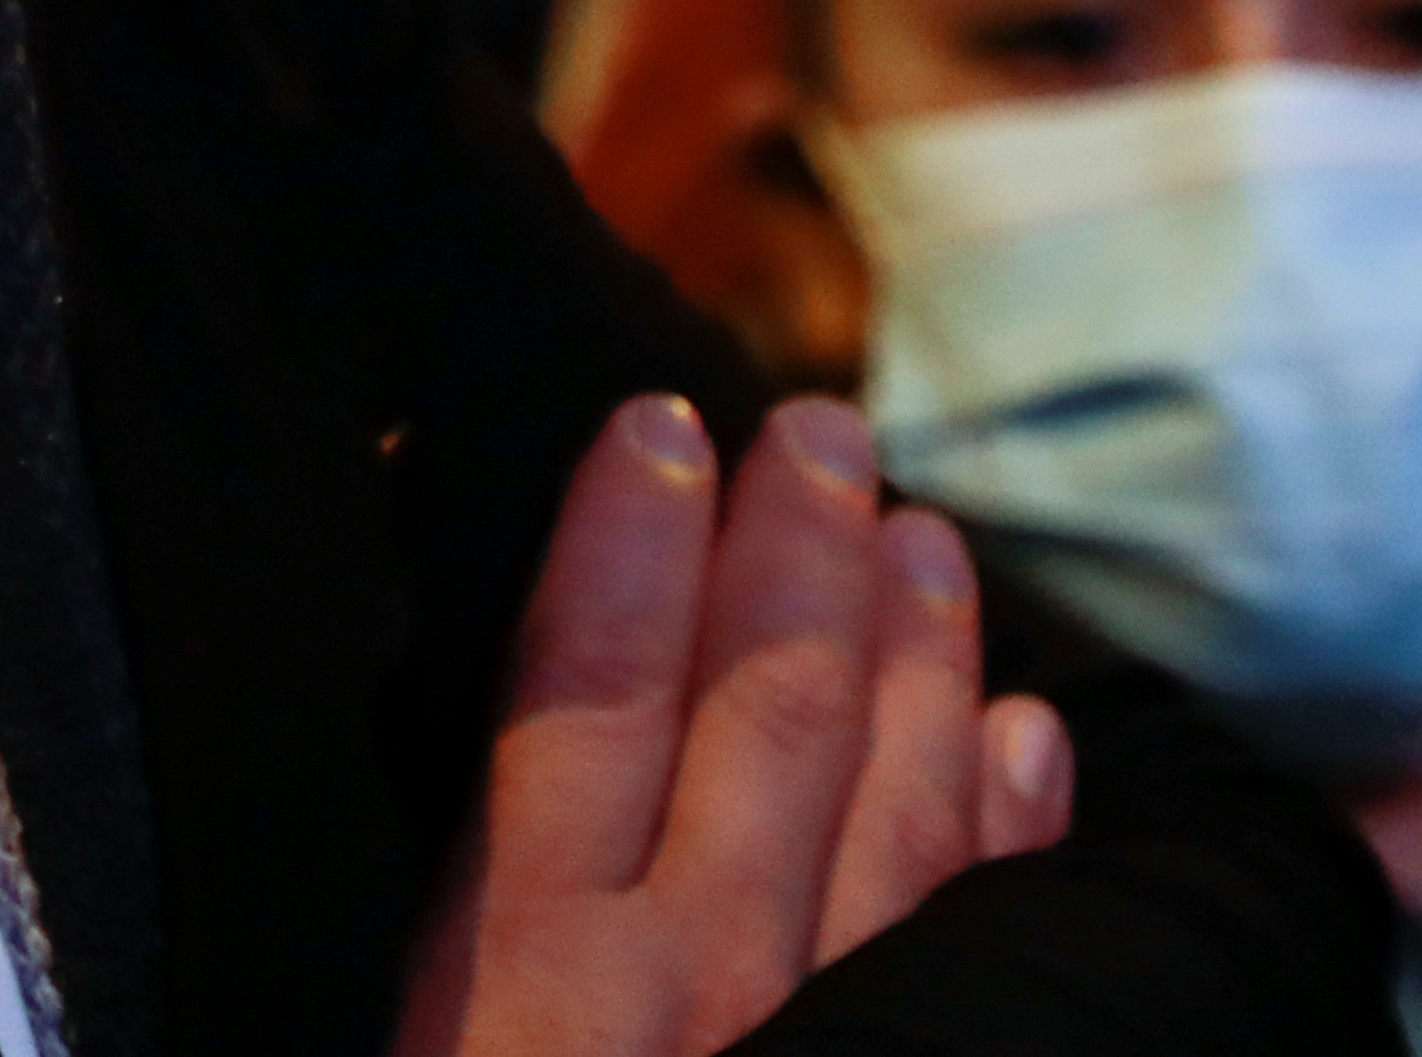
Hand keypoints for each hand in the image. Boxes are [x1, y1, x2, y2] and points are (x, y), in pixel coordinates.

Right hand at [391, 394, 1078, 1056]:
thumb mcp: (400, 1033)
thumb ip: (433, 887)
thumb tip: (400, 674)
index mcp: (519, 964)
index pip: (585, 696)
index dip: (627, 545)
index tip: (657, 426)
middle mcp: (688, 986)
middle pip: (761, 725)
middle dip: (797, 557)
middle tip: (822, 431)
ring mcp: (821, 1038)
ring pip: (893, 818)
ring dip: (916, 658)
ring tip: (926, 537)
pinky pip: (973, 943)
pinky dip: (1006, 828)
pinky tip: (1021, 734)